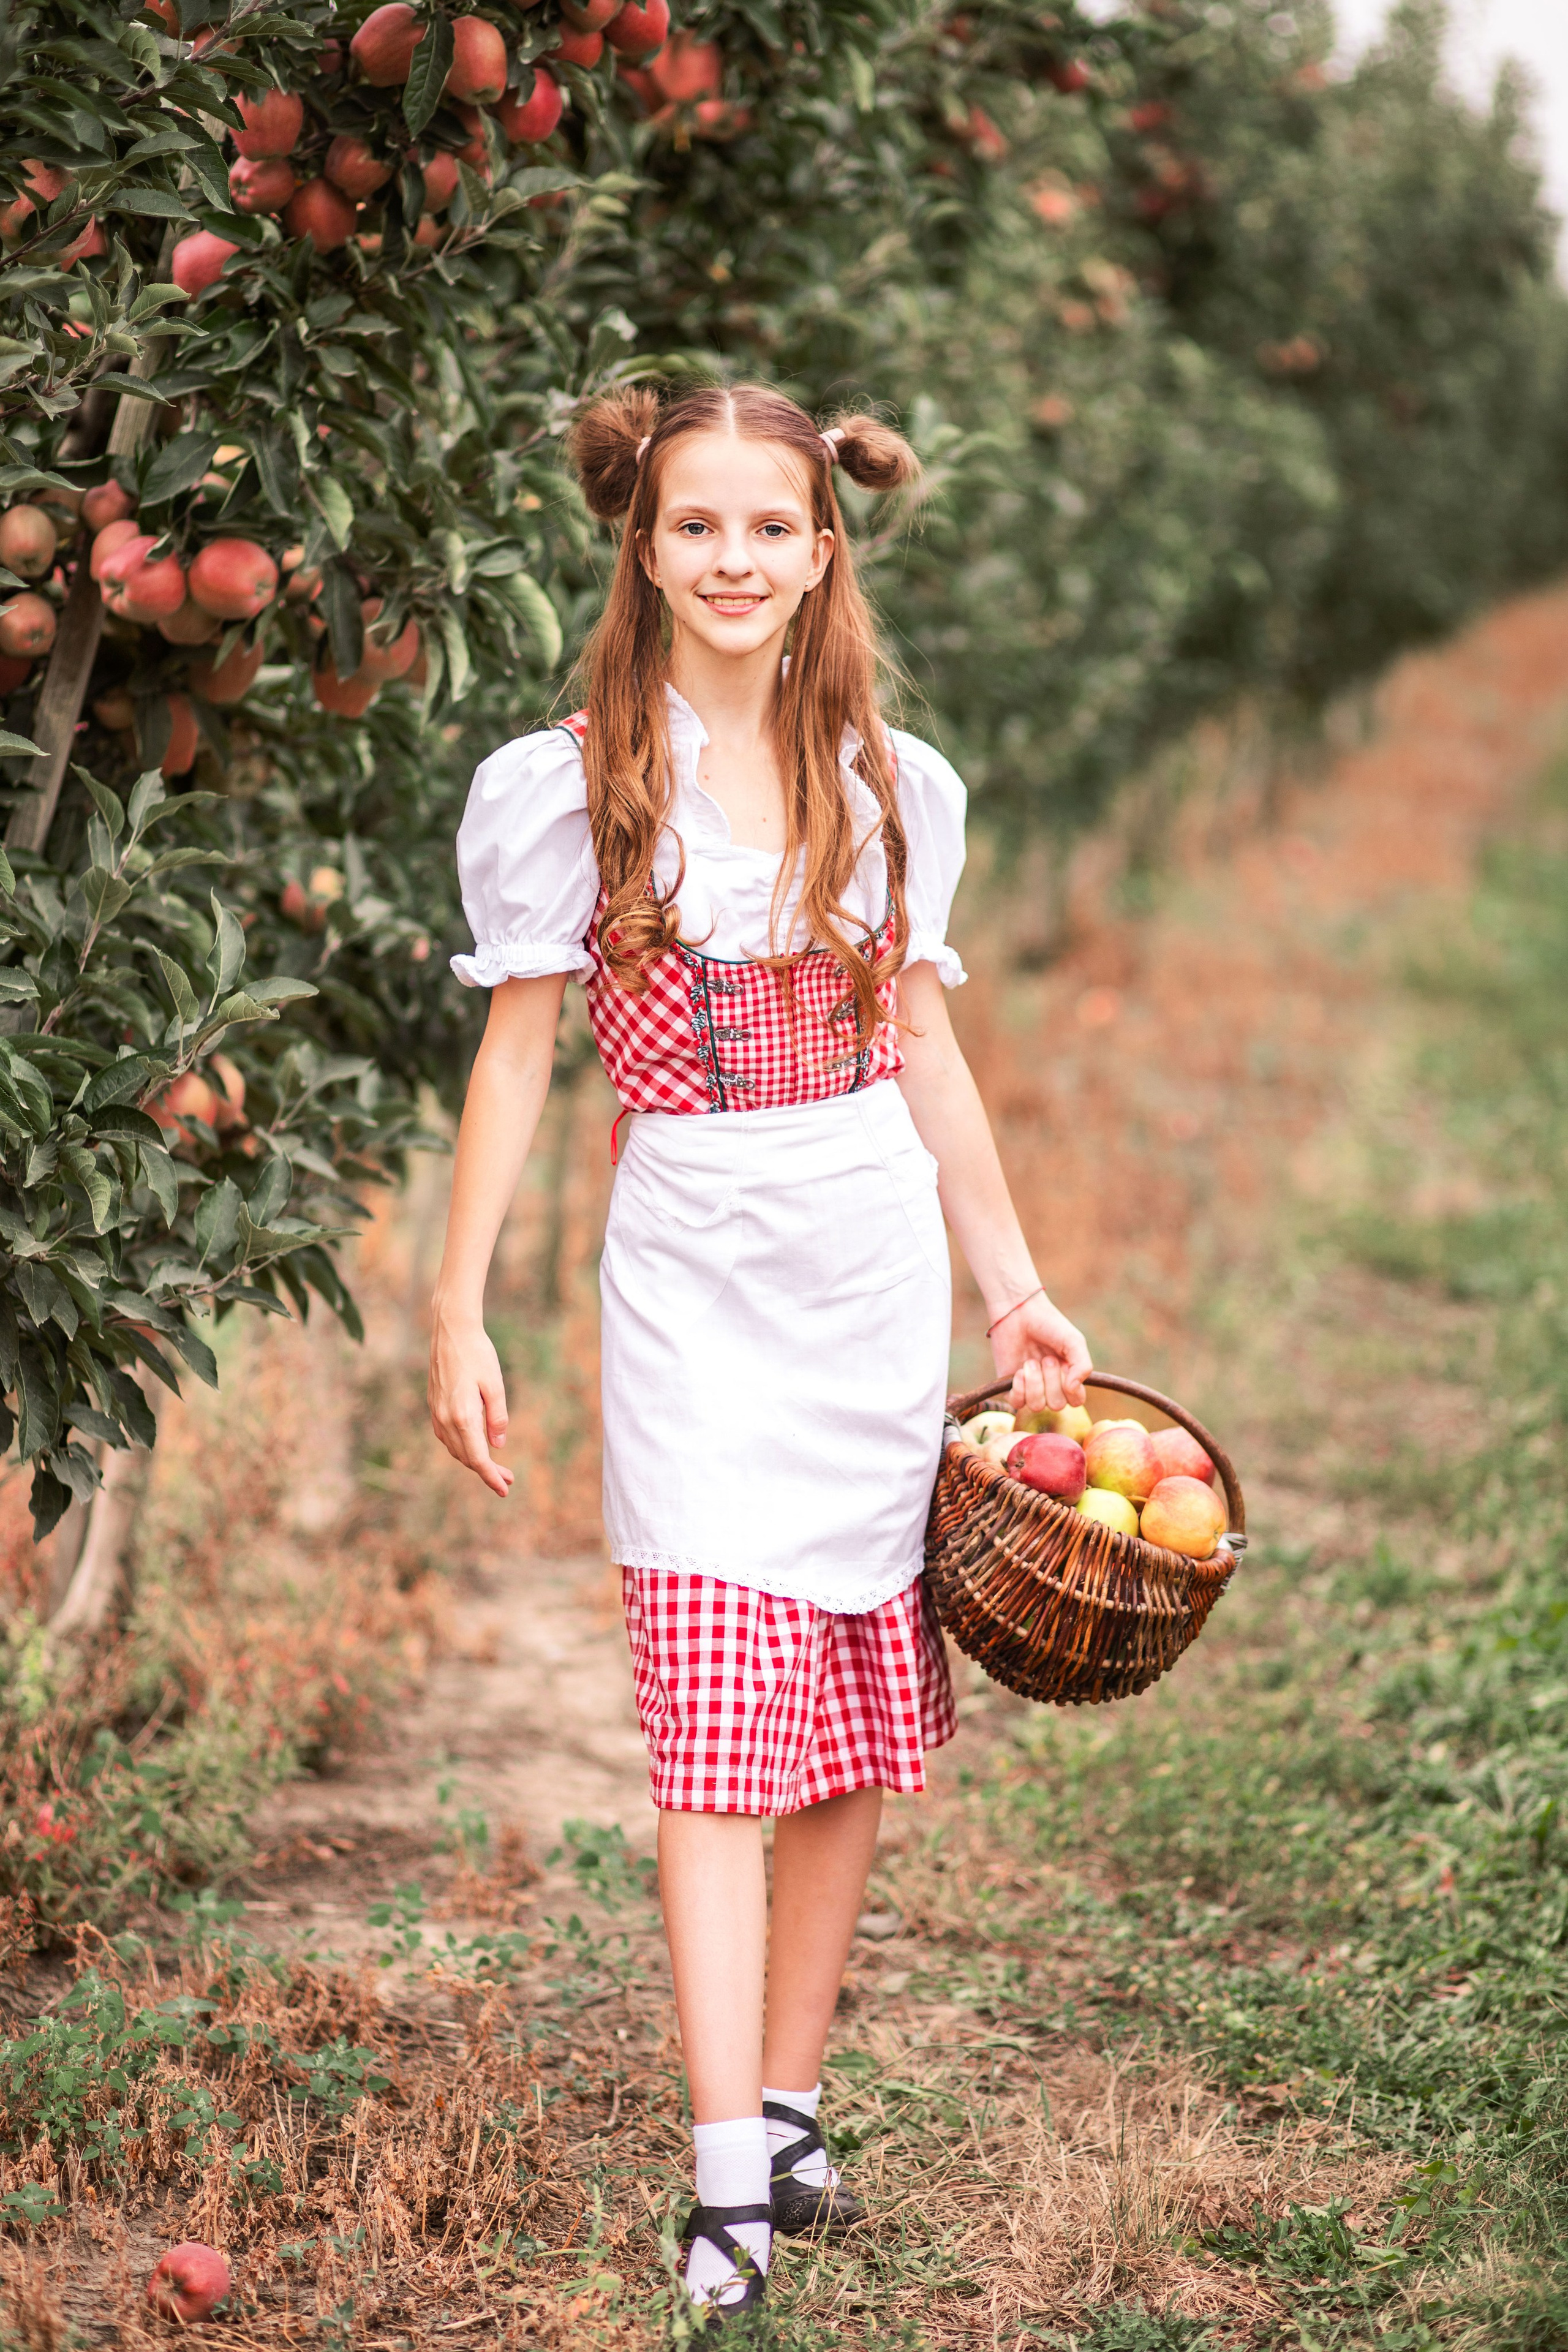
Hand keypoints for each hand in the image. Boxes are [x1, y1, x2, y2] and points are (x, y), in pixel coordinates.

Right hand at [428, 1304, 512, 1496]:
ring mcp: (437, 1413)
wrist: (451, 1330)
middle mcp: (446, 1419)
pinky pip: (447, 1436)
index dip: (491, 1477)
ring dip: (475, 1460)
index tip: (505, 1489)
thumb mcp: (495, 1384)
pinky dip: (462, 1447)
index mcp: (462, 1416)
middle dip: (487, 1471)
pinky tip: (476, 1445)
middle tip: (509, 1478)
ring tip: (497, 1466)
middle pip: (467, 1457)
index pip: (478, 1458)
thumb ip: (497, 1417)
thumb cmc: (477, 1353)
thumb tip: (498, 1446)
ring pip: (456, 1449)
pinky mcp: (434, 1406)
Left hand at [989, 1289, 1091, 1416]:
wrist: (1019, 1313)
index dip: (1072, 1388)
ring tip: (1030, 1361)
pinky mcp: (1010, 1387)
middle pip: (1057, 1405)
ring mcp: (1030, 1388)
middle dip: (1052, 1381)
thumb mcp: (1074, 1342)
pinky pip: (1017, 1403)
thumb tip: (1073, 1389)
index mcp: (1069, 1378)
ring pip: (1037, 1406)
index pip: (1076, 1401)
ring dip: (1034, 1382)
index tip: (1065, 1366)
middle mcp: (1050, 1387)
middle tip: (1046, 1358)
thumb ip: (1083, 1366)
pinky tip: (1018, 1371)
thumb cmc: (1049, 1325)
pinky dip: (1019, 1387)